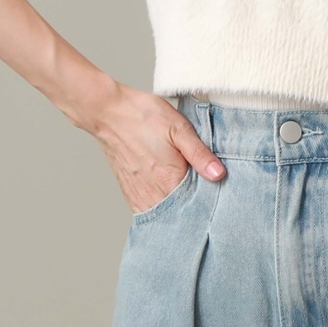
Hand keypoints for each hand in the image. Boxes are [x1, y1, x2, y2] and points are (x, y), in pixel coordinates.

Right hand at [72, 80, 226, 213]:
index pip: (197, 203)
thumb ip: (199, 154)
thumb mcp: (180, 129)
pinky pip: (149, 210)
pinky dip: (162, 205)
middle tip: (204, 187)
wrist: (108, 113)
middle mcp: (153, 194)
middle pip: (181, 211)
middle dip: (195, 204)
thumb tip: (219, 174)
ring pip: (165, 213)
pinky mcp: (129, 192)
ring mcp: (139, 195)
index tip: (218, 189)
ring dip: (177, 206)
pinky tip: (169, 191)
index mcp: (169, 180)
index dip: (210, 197)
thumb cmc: (144, 117)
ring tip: (187, 188)